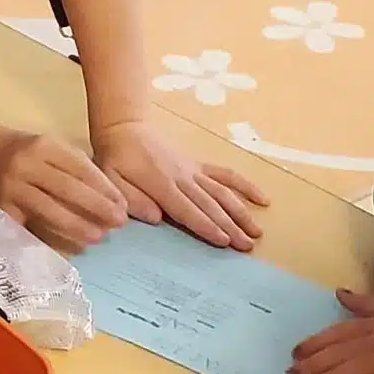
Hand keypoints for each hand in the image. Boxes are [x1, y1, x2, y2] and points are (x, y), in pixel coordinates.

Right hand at [0, 131, 128, 250]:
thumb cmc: (29, 155)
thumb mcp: (51, 149)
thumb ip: (77, 168)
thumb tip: (112, 199)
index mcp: (44, 146)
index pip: (80, 168)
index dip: (104, 187)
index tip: (122, 204)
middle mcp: (26, 164)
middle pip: (67, 188)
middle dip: (97, 207)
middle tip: (118, 222)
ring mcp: (12, 187)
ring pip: (48, 209)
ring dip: (77, 225)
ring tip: (98, 236)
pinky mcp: (2, 208)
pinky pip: (29, 224)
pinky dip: (50, 236)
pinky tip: (68, 244)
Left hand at [94, 120, 267, 250]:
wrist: (124, 127)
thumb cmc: (115, 158)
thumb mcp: (111, 178)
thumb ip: (132, 198)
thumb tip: (157, 218)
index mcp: (161, 184)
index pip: (187, 210)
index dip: (207, 226)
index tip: (225, 241)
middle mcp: (183, 178)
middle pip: (210, 205)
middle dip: (231, 226)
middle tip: (247, 246)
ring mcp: (194, 171)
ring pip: (222, 192)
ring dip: (241, 212)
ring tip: (257, 232)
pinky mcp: (198, 166)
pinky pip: (225, 174)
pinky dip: (245, 186)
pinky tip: (262, 199)